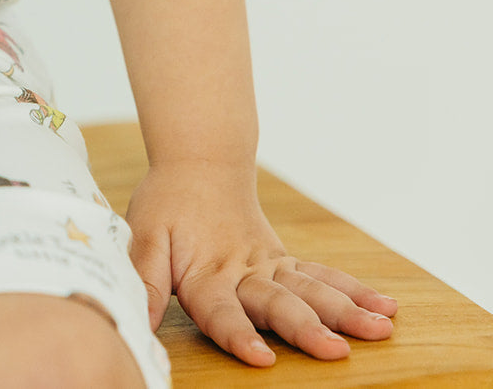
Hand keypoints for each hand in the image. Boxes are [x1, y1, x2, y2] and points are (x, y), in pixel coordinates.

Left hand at [124, 161, 396, 365]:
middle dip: (306, 327)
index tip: (261, 357)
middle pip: (276, 302)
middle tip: (335, 350)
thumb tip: (136, 324)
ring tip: (380, 330)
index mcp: (205, 272)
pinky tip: (385, 308)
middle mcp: (242, 270)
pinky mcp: (284, 260)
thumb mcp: (144, 238)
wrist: (199, 163)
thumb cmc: (166, 205)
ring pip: (310, 287)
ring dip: (345, 310)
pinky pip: (321, 274)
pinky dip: (354, 290)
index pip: (221, 309)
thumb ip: (145, 281)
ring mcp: (268, 265)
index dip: (239, 335)